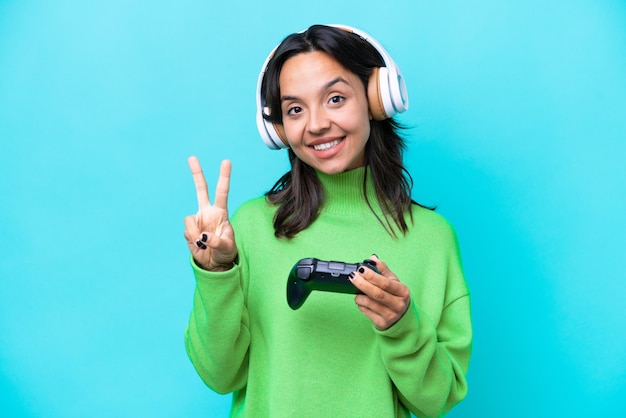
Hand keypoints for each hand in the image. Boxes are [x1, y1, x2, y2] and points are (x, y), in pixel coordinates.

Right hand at [183, 156, 236, 270]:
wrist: (214, 264)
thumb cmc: (226, 253)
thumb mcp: (227, 248)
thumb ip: (217, 242)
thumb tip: (203, 237)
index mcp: (220, 213)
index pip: (222, 192)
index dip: (224, 177)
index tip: (226, 161)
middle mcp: (207, 213)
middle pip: (201, 189)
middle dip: (196, 173)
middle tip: (192, 157)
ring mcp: (197, 220)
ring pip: (189, 220)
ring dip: (195, 233)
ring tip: (204, 244)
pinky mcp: (188, 231)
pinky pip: (187, 233)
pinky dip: (192, 241)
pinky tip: (199, 246)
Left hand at [350, 255, 410, 329]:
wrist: (402, 318)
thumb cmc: (396, 296)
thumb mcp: (394, 282)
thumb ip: (383, 269)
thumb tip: (372, 258)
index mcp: (403, 291)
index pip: (385, 283)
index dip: (372, 275)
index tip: (361, 269)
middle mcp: (398, 304)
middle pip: (377, 293)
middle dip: (362, 284)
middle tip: (353, 277)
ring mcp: (391, 315)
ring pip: (369, 303)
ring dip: (359, 296)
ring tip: (357, 292)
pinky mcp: (382, 323)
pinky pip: (366, 312)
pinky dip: (360, 305)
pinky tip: (361, 301)